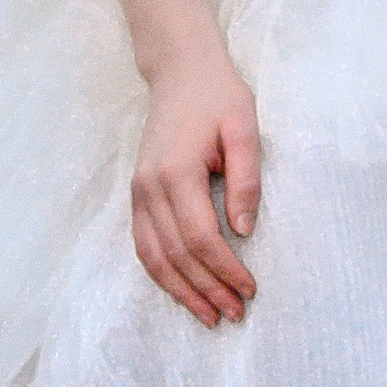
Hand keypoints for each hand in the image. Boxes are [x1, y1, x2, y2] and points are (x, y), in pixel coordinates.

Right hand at [130, 35, 261, 325]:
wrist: (180, 71)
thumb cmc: (217, 96)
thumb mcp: (244, 127)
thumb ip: (246, 177)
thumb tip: (244, 229)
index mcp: (177, 171)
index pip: (201, 237)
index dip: (225, 269)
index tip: (249, 288)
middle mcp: (150, 187)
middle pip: (177, 254)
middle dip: (207, 289)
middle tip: (235, 313)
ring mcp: (139, 192)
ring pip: (154, 257)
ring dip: (182, 291)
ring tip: (210, 315)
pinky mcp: (138, 194)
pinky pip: (143, 245)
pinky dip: (161, 274)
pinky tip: (182, 290)